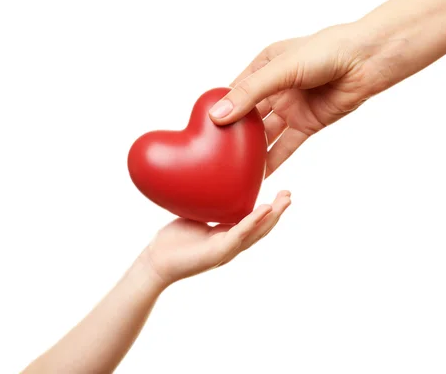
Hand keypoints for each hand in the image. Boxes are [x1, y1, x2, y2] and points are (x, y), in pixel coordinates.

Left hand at [143, 190, 291, 285]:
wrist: (155, 263)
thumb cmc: (173, 241)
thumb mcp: (196, 217)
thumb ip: (209, 205)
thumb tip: (212, 181)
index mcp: (228, 236)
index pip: (255, 222)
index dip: (270, 209)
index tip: (281, 192)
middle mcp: (232, 244)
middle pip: (262, 228)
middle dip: (278, 211)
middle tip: (290, 195)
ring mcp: (227, 250)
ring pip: (256, 232)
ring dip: (273, 216)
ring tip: (285, 201)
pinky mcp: (218, 253)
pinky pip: (239, 234)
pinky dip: (253, 221)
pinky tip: (264, 209)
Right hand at [207, 22, 401, 176]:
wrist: (366, 61)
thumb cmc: (326, 51)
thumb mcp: (281, 69)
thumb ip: (250, 93)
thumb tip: (218, 115)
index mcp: (264, 66)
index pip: (235, 91)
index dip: (220, 108)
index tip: (202, 128)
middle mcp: (276, 88)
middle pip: (248, 115)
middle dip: (234, 133)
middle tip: (214, 153)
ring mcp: (291, 107)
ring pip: (266, 133)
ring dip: (252, 150)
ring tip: (233, 168)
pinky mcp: (308, 124)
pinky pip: (286, 145)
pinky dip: (274, 159)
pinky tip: (259, 174)